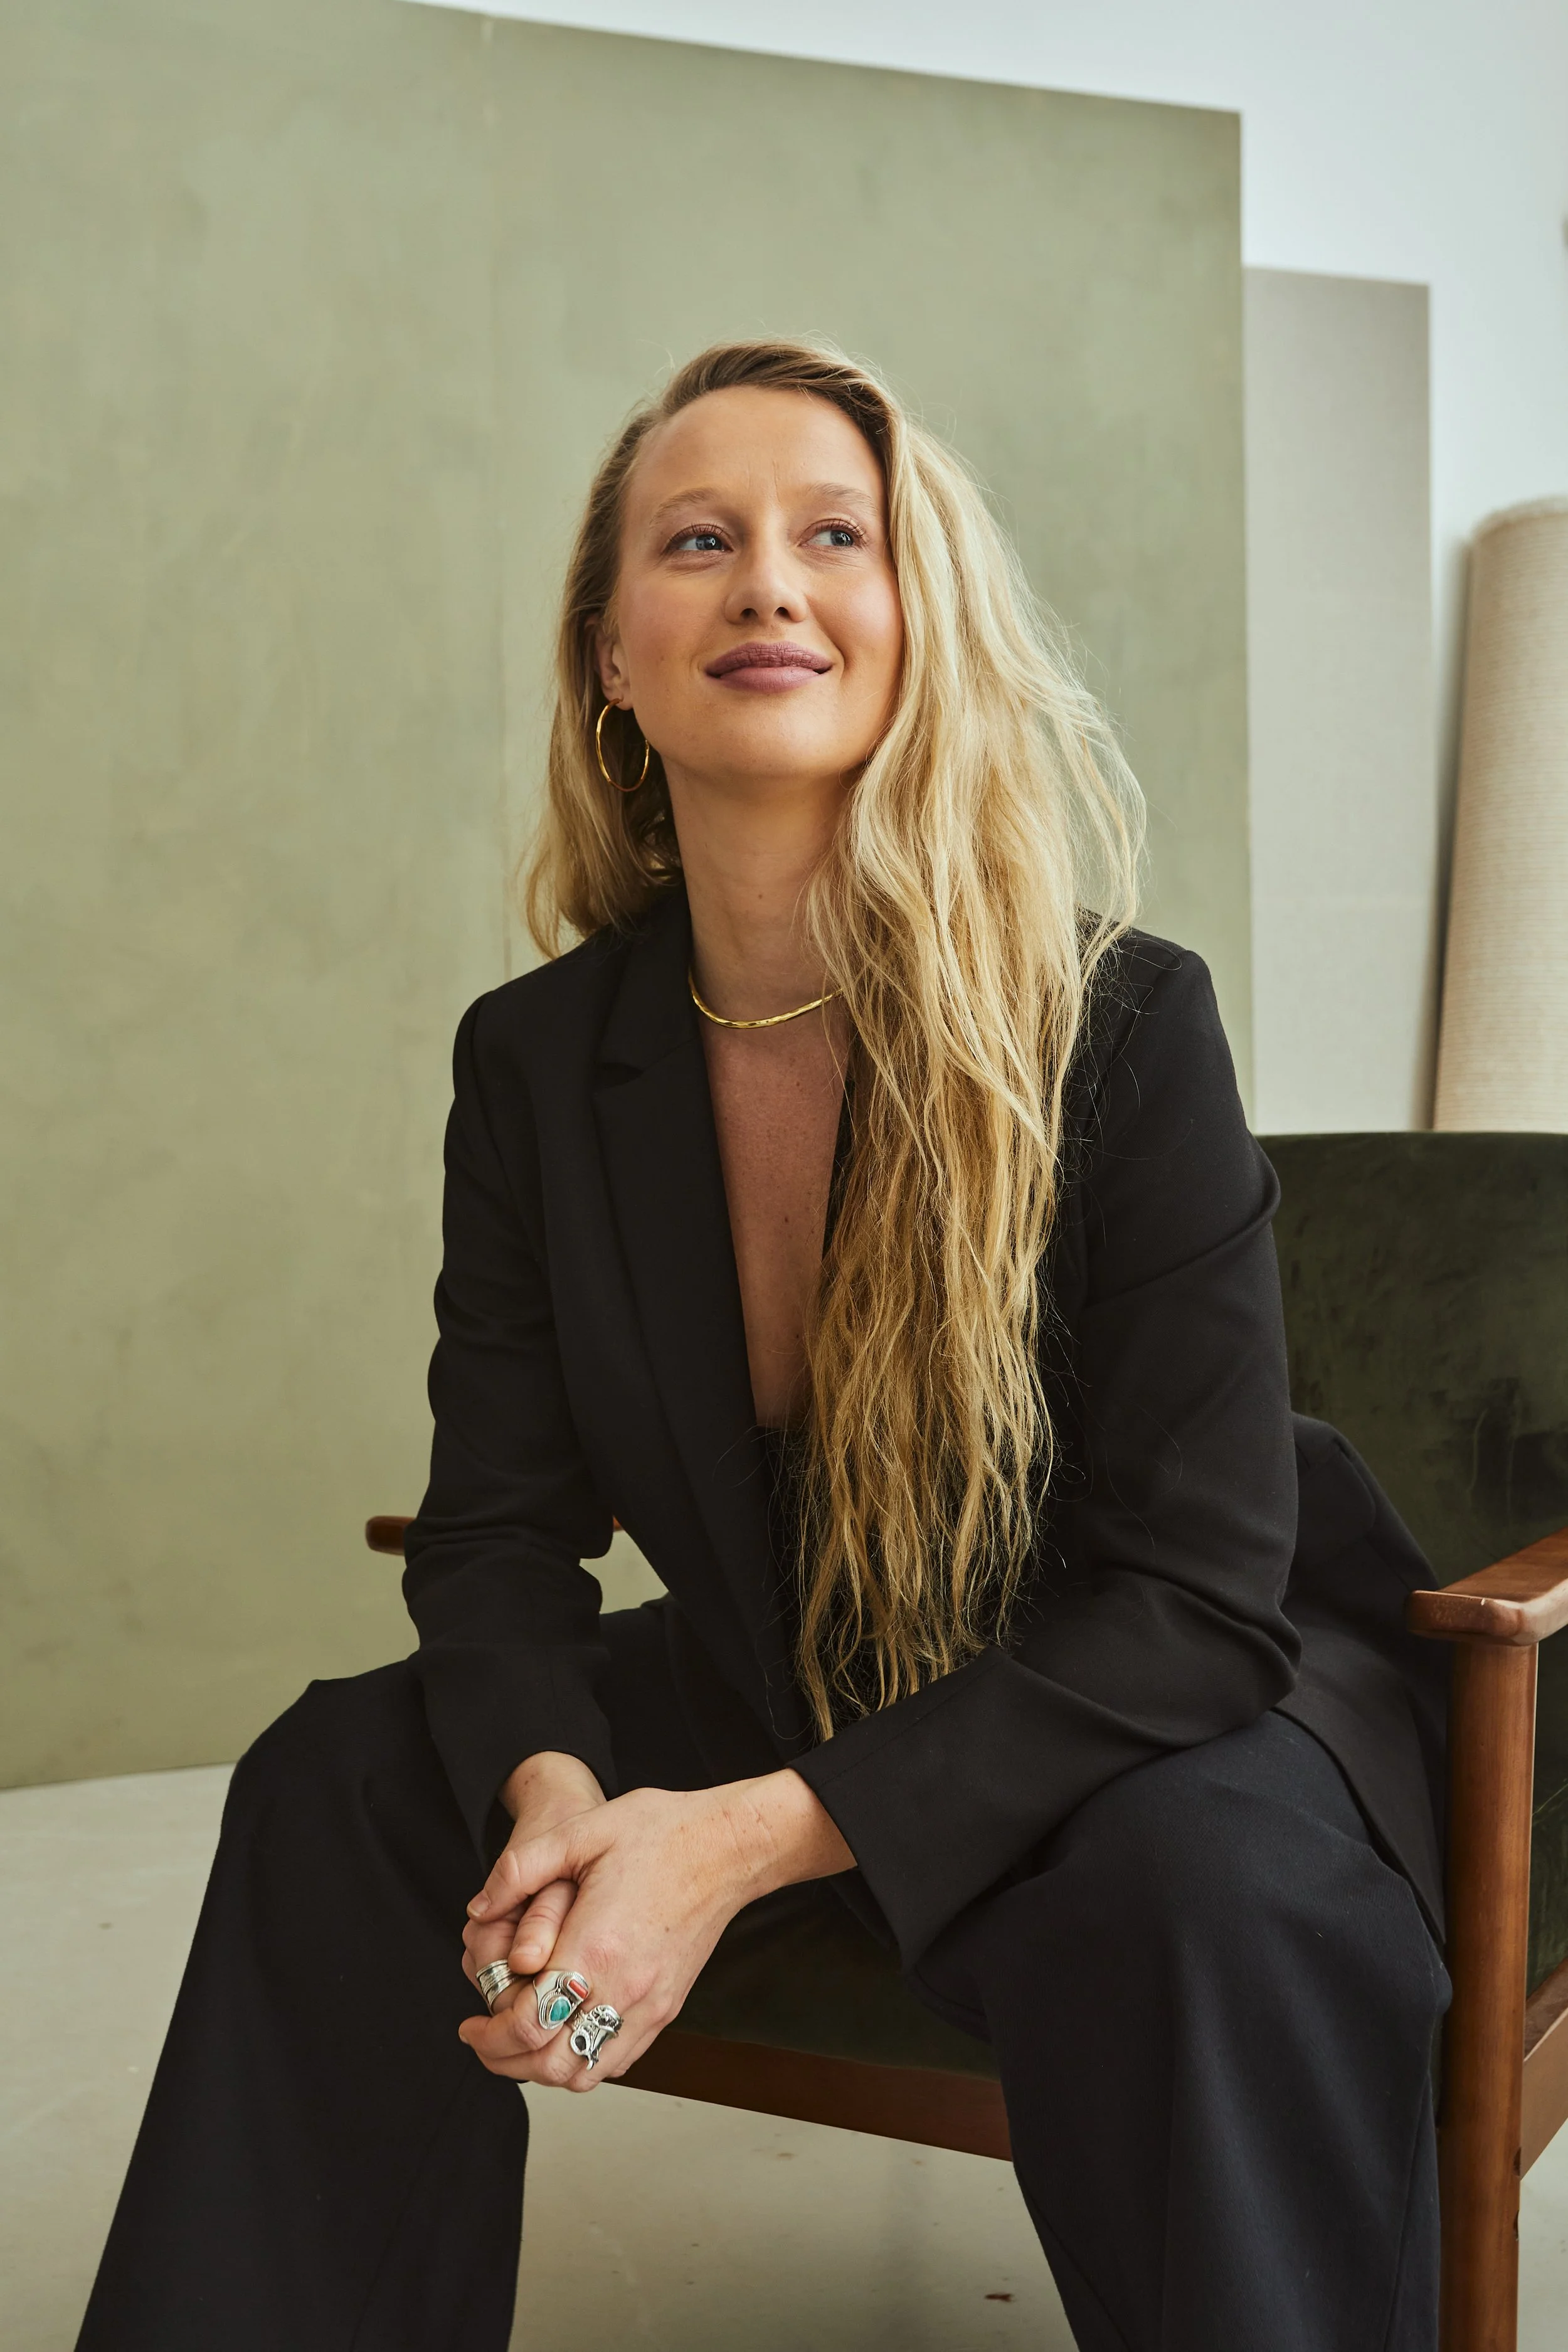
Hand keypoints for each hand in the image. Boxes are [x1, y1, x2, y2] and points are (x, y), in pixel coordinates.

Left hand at [457, 1769, 851, 2090]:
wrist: (728, 1845)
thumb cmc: (661, 1833)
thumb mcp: (582, 1831)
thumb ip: (522, 1868)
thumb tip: (479, 1908)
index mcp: (596, 1947)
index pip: (530, 2024)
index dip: (489, 2035)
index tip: (470, 2024)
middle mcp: (625, 1988)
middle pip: (552, 2064)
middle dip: (506, 2061)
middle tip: (483, 2040)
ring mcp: (651, 2004)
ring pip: (586, 2074)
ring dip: (543, 2069)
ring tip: (519, 2042)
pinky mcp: (667, 2007)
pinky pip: (618, 2061)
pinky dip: (583, 2064)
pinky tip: (566, 2034)